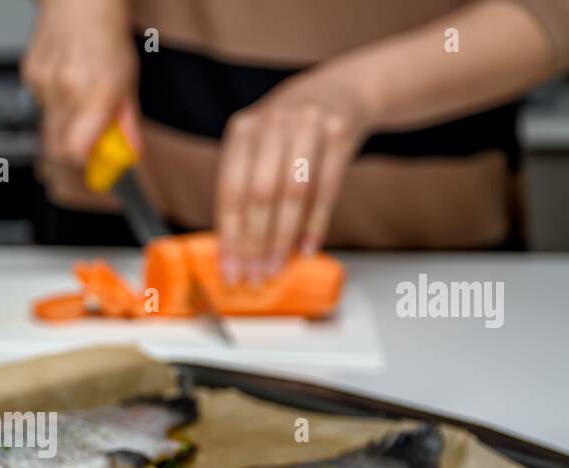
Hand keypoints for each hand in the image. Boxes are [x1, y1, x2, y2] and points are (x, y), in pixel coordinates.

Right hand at [21, 0, 139, 167]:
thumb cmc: (106, 32)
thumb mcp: (127, 81)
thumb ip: (126, 122)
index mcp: (95, 93)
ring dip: (64, 130)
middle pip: (55, 150)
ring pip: (47, 129)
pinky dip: (54, 107)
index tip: (95, 175)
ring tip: (79, 106)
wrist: (79, 0)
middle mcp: (65, 91)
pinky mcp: (29, 76)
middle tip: (87, 154)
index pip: (74, 153)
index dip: (83, 170)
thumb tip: (128, 153)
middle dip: (71, 159)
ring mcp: (43, 84)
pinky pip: (40, 107)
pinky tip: (66, 86)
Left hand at [216, 72, 373, 284]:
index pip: (230, 191)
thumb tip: (235, 249)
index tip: (229, 269)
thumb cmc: (290, 133)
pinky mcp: (339, 132)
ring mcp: (307, 124)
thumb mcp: (261, 146)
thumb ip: (247, 187)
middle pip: (259, 195)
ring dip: (282, 238)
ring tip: (275, 268)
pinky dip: (315, 223)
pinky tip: (307, 249)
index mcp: (242, 130)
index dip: (229, 235)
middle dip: (255, 242)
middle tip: (253, 276)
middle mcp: (272, 124)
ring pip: (292, 193)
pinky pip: (326, 188)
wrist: (339, 91)